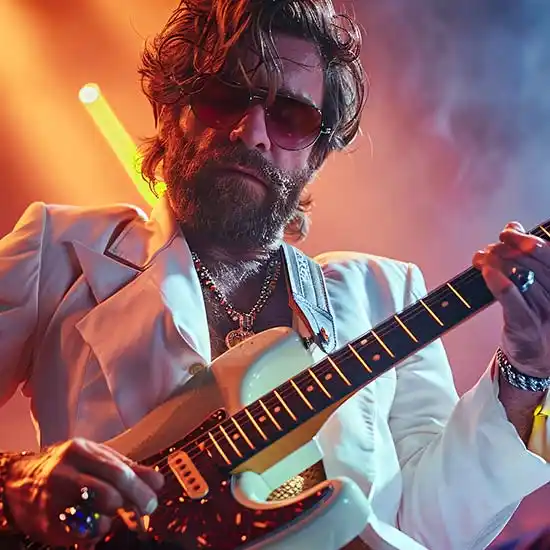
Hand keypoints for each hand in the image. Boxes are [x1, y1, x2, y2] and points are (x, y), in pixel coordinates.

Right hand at [4, 438, 163, 546]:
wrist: (21, 483)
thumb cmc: (69, 467)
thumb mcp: (95, 456)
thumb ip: (126, 466)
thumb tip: (157, 481)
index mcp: (80, 451)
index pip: (118, 470)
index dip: (142, 486)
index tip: (154, 495)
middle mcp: (65, 475)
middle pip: (110, 494)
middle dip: (134, 503)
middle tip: (145, 508)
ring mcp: (55, 502)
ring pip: (98, 519)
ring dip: (114, 518)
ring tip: (113, 511)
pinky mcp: (50, 527)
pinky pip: (84, 536)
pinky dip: (97, 533)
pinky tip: (96, 523)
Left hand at [473, 222, 549, 377]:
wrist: (537, 358)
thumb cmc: (538, 314)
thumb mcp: (539, 282)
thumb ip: (528, 254)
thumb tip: (513, 226)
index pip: (548, 253)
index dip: (525, 239)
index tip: (507, 232)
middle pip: (530, 263)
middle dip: (504, 251)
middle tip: (487, 250)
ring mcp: (545, 312)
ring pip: (519, 277)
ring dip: (495, 263)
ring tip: (480, 258)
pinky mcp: (526, 326)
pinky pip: (512, 301)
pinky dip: (498, 283)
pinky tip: (486, 271)